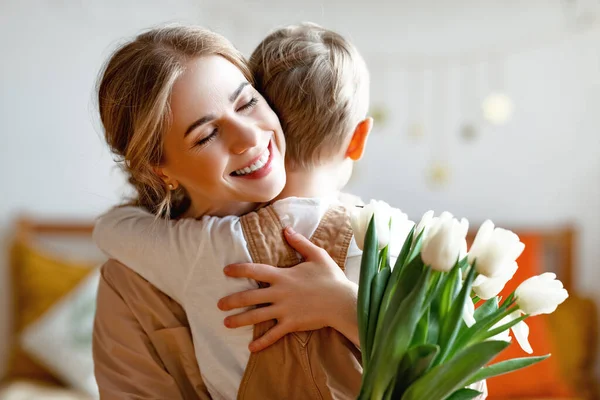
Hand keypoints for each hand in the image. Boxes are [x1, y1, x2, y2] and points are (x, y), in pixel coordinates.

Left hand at [217, 226, 358, 351]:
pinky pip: (273, 334)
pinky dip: (262, 342)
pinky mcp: (291, 324)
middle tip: (219, 304)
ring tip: (226, 323)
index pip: (255, 270)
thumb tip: (286, 229)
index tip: (226, 270)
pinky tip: (251, 347)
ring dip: (239, 320)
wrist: (342, 301)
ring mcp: (284, 310)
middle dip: (232, 300)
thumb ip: (300, 243)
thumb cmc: (331, 277)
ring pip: (256, 316)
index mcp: (283, 275)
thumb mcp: (317, 255)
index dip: (239, 269)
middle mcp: (279, 293)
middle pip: (250, 296)